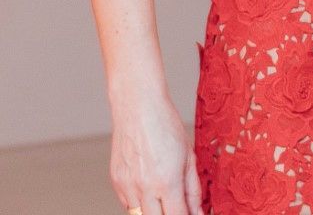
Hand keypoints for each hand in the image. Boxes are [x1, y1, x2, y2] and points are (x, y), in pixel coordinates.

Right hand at [110, 96, 201, 214]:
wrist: (138, 108)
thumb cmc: (166, 126)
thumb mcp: (189, 156)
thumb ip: (193, 188)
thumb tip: (197, 211)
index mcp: (167, 181)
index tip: (192, 214)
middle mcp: (144, 187)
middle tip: (178, 206)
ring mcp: (126, 185)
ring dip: (153, 211)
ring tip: (165, 198)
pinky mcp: (115, 181)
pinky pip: (127, 203)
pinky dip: (140, 203)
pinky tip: (150, 190)